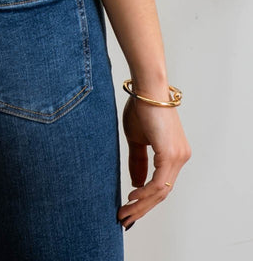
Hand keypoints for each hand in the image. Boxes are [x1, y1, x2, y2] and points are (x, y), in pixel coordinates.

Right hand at [117, 94, 190, 230]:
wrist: (146, 88)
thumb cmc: (141, 107)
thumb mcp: (137, 139)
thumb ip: (138, 161)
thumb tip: (137, 183)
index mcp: (175, 155)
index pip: (162, 186)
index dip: (146, 201)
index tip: (130, 209)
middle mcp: (181, 158)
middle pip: (162, 193)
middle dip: (142, 208)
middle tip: (126, 218)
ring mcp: (178, 157)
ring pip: (161, 192)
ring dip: (141, 204)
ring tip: (125, 211)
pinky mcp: (171, 154)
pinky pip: (159, 183)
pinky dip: (145, 193)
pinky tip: (132, 196)